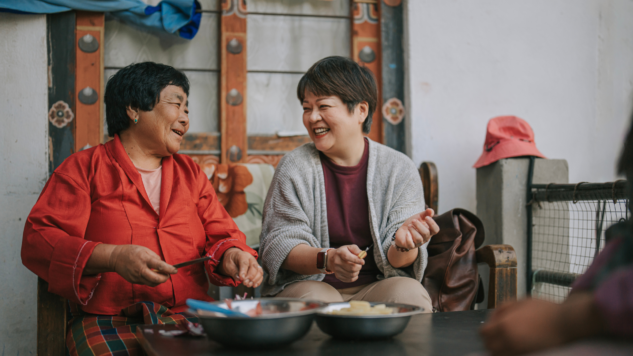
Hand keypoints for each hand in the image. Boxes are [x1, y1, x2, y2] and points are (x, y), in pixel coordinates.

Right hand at [109, 245, 175, 286]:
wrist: (115, 258)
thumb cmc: (131, 251)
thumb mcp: (144, 249)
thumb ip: (155, 257)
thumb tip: (163, 264)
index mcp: (144, 259)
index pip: (160, 266)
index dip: (169, 269)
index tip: (175, 270)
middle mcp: (140, 269)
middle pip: (156, 279)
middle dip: (165, 278)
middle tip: (168, 274)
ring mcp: (136, 277)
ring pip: (152, 283)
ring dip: (159, 281)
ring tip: (160, 275)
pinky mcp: (133, 281)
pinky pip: (146, 283)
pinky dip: (151, 280)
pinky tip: (151, 275)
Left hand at [219, 248, 262, 287]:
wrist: (234, 258)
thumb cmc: (231, 261)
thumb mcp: (228, 265)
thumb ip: (233, 271)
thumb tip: (238, 278)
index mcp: (242, 255)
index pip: (245, 263)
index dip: (244, 271)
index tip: (241, 278)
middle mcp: (251, 258)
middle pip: (254, 267)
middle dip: (250, 277)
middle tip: (245, 283)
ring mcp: (255, 263)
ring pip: (259, 271)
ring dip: (255, 279)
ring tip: (248, 285)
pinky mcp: (257, 268)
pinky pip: (260, 275)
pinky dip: (258, 281)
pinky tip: (254, 285)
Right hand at [327, 245, 364, 282]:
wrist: (332, 259)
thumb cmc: (343, 252)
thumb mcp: (349, 247)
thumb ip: (356, 250)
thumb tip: (363, 254)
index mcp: (340, 253)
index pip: (348, 257)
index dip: (357, 260)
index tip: (362, 262)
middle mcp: (337, 262)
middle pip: (352, 268)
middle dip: (359, 266)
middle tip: (359, 264)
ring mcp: (337, 270)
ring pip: (352, 274)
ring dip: (357, 271)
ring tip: (356, 268)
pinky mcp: (338, 276)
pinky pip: (350, 279)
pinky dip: (355, 277)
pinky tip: (354, 272)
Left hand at [393, 208, 439, 250]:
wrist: (402, 231)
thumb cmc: (413, 224)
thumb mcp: (419, 217)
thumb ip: (426, 213)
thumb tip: (430, 210)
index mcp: (429, 231)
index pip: (436, 230)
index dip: (432, 224)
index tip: (426, 218)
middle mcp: (425, 238)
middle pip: (426, 233)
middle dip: (419, 225)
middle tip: (413, 220)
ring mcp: (418, 243)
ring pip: (418, 238)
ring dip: (413, 230)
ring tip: (409, 226)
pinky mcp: (410, 246)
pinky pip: (411, 245)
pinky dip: (409, 238)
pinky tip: (407, 233)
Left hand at [480, 294, 604, 355]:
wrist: (565, 323)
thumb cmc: (543, 309)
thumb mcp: (520, 302)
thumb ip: (503, 309)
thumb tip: (492, 318)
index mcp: (504, 325)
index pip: (483, 333)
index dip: (486, 330)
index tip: (493, 327)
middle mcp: (508, 341)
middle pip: (489, 346)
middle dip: (490, 341)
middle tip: (498, 335)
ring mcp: (518, 351)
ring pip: (498, 355)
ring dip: (498, 349)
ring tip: (506, 342)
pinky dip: (508, 353)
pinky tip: (514, 347)